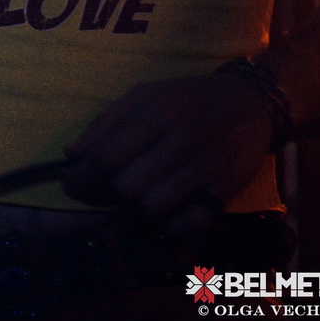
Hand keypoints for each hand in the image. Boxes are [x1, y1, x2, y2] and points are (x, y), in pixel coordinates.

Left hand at [62, 74, 272, 234]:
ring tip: (135, 197)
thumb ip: (107, 121)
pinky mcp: (223, 190)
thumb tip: (72, 155)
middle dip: (108, 193)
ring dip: (136, 210)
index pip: (106, 156)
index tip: (70, 186)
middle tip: (105, 190)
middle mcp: (179, 139)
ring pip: (152, 208)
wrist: (249, 101)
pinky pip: (188, 224)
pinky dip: (171, 226)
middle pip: (126, 187)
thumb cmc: (188, 97)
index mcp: (156, 111)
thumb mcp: (146, 94)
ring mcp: (204, 167)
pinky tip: (166, 212)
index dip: (81, 177)